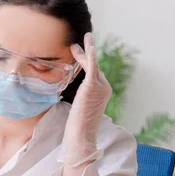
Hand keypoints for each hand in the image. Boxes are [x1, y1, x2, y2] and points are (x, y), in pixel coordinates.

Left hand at [62, 32, 111, 166]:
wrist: (81, 133)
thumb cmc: (77, 125)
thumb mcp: (78, 107)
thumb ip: (78, 97)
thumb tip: (70, 94)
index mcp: (101, 92)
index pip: (93, 74)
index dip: (84, 63)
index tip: (77, 55)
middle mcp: (104, 87)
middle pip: (92, 67)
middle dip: (83, 56)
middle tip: (73, 45)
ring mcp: (101, 86)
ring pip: (91, 65)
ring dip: (84, 52)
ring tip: (76, 42)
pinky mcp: (93, 86)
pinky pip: (93, 67)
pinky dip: (90, 55)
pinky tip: (88, 44)